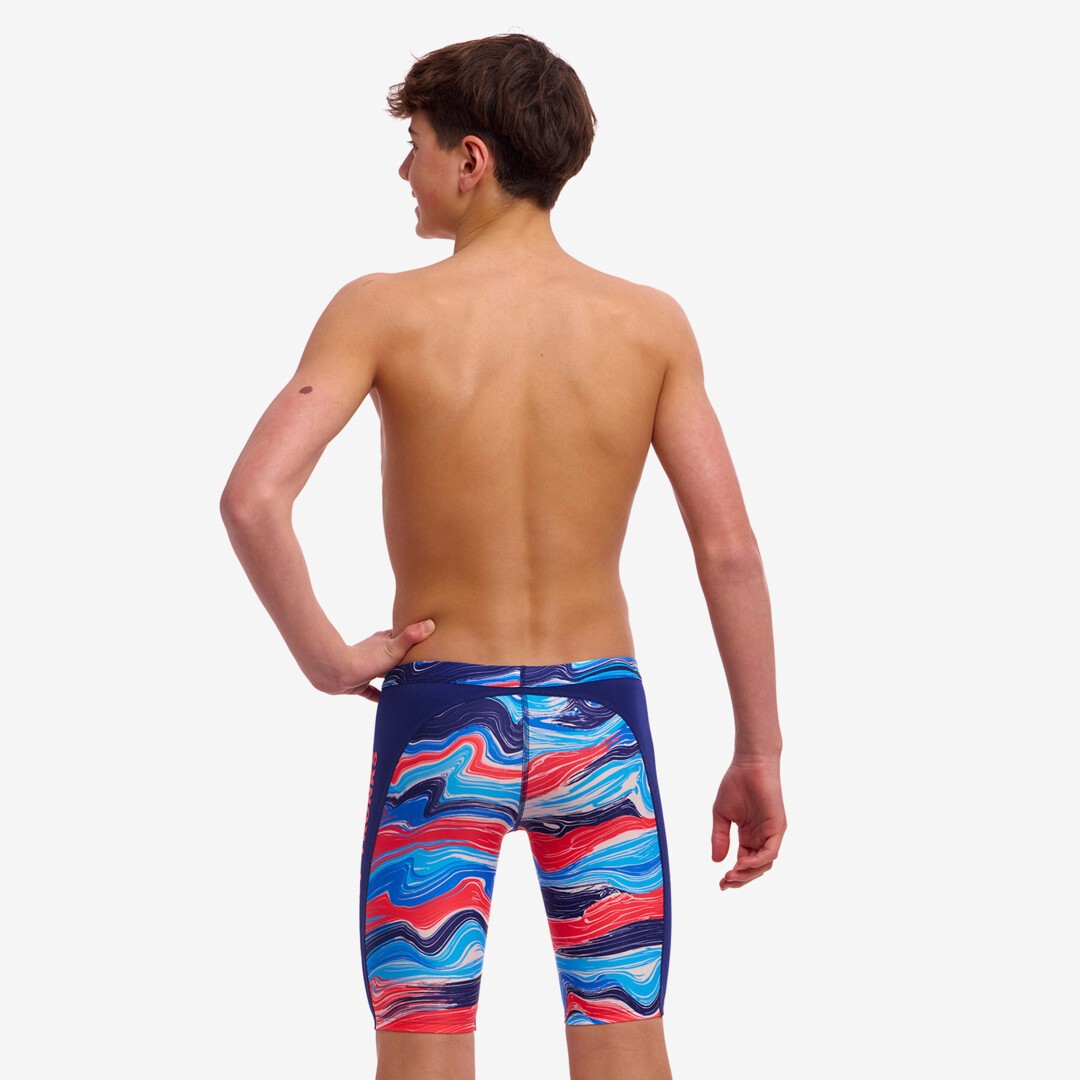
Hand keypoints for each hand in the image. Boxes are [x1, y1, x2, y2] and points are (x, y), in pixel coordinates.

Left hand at [311, 619, 435, 701]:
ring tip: (410, 685)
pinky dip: (379, 695)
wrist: (335, 673)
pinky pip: (371, 691)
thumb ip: (410, 637)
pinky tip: (389, 701)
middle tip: (423, 667)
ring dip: (393, 678)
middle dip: (406, 660)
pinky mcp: (358, 684)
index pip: (401, 636)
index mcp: (384, 641)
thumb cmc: (365, 659)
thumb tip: (431, 623)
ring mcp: (366, 669)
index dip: (414, 637)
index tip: (429, 640)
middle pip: (394, 655)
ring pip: (383, 673)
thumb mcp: (392, 648)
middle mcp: (375, 653)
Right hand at [712, 756, 785, 889]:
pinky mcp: (778, 827)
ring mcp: (771, 833)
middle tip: (725, 882)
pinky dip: (758, 861)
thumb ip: (720, 837)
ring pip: (764, 864)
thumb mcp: (721, 815)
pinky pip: (771, 852)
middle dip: (740, 879)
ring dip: (748, 874)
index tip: (720, 883)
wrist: (749, 763)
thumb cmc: (735, 784)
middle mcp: (762, 838)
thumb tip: (716, 862)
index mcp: (749, 836)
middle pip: (755, 868)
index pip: (744, 863)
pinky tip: (742, 863)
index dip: (734, 876)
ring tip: (732, 874)